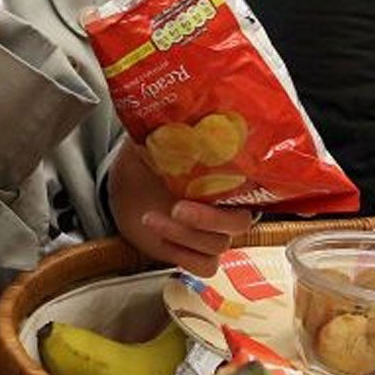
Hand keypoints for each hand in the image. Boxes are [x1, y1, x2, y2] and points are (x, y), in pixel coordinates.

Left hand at [106, 137, 255, 274]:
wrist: (121, 185)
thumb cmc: (145, 160)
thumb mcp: (155, 137)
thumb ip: (168, 127)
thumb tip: (173, 107)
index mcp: (224, 178)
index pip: (253, 188)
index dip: (247, 191)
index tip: (221, 182)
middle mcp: (222, 207)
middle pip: (239, 223)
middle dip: (208, 219)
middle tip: (176, 207)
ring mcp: (207, 232)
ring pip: (217, 246)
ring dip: (183, 236)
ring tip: (150, 218)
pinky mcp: (190, 252)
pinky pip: (204, 267)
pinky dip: (184, 258)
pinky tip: (159, 239)